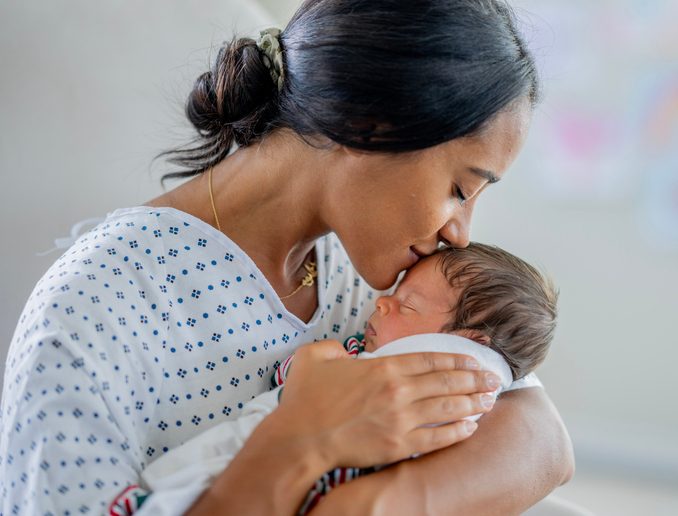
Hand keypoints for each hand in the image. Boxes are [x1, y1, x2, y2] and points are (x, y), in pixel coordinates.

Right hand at [271, 339, 499, 470]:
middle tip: (494, 378)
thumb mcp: (314, 357)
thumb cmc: (305, 400)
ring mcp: (400, 420)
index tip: (474, 360)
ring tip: (490, 400)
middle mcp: (398, 391)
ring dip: (473, 403)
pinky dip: (457, 432)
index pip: (430, 358)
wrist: (299, 440)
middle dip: (475, 379)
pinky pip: (437, 439)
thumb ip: (333, 348)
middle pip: (447, 382)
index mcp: (382, 367)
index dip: (457, 358)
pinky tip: (471, 428)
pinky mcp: (398, 445)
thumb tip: (343, 351)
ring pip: (448, 409)